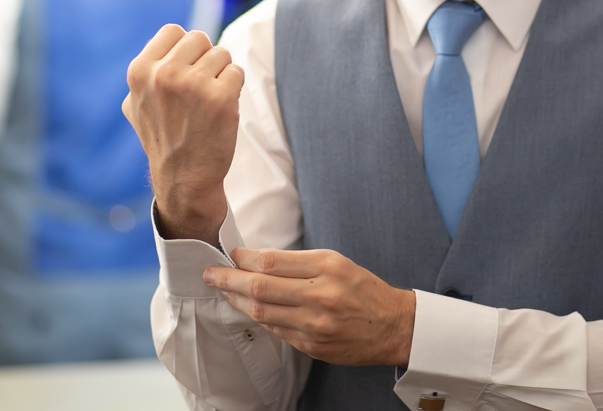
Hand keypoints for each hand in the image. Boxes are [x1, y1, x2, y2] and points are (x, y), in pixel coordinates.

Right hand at [123, 25, 243, 244]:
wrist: (183, 179)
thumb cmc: (164, 138)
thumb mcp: (137, 104)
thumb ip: (147, 71)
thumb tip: (169, 39)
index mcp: (140, 72)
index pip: (174, 31)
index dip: (185, 49)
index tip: (185, 71)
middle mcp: (163, 75)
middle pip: (200, 38)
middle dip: (204, 59)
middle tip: (199, 90)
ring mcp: (192, 85)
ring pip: (222, 54)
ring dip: (221, 74)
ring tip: (208, 102)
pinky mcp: (220, 97)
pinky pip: (237, 72)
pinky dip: (234, 88)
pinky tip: (221, 110)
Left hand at [205, 248, 415, 367]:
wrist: (393, 326)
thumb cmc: (363, 289)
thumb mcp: (336, 262)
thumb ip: (299, 263)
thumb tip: (258, 262)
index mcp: (327, 268)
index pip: (272, 262)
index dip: (245, 258)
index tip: (231, 255)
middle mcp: (320, 296)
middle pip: (260, 288)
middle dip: (228, 280)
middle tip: (210, 274)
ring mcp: (315, 325)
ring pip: (262, 312)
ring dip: (237, 301)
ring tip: (224, 291)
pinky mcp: (312, 346)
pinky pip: (275, 330)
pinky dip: (259, 318)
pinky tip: (250, 310)